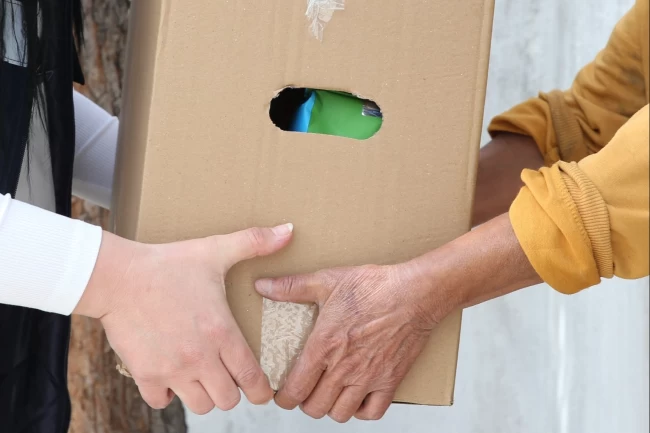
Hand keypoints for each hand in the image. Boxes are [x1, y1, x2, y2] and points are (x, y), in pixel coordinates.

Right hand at [75, 224, 293, 413]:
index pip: (252, 379)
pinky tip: (170, 374)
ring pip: (200, 405)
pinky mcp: (145, 374)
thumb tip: (288, 230)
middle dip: (232, 391)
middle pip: (228, 400)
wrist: (118, 276)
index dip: (262, 390)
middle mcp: (200, 357)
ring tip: (201, 375)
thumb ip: (254, 242)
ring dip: (203, 394)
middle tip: (227, 375)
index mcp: (222, 332)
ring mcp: (172, 369)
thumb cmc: (168, 264)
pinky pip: (162, 401)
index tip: (262, 390)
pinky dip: (167, 394)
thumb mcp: (214, 250)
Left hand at [255, 262, 437, 421]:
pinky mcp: (390, 381)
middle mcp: (343, 368)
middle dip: (305, 402)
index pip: (294, 390)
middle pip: (314, 407)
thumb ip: (291, 287)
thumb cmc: (373, 286)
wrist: (414, 293)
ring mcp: (368, 378)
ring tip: (329, 393)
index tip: (283, 392)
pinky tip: (357, 396)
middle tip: (306, 390)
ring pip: (340, 413)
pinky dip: (362, 410)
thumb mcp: (327, 281)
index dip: (283, 397)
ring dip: (331, 407)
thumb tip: (262, 285)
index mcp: (323, 347)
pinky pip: (373, 412)